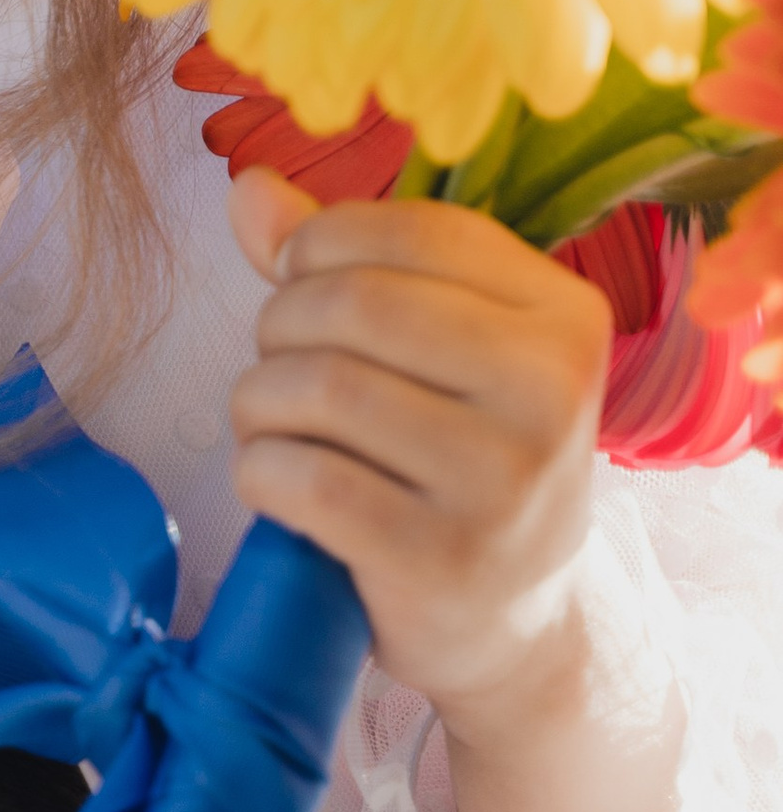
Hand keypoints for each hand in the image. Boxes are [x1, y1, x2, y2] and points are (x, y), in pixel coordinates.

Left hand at [227, 165, 676, 811]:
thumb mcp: (434, 353)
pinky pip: (302, 479)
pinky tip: (278, 485)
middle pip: (353, 303)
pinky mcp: (441, 558)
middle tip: (280, 371)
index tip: (300, 284)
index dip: (320, 245)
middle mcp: (552, 391)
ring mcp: (503, 480)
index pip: (412, 230)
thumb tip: (247, 190)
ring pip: (317, 387)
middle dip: (279, 328)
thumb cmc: (457, 462)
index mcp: (564, 317)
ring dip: (257, 402)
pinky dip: (260, 472)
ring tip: (272, 428)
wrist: (513, 621)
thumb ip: (342, 264)